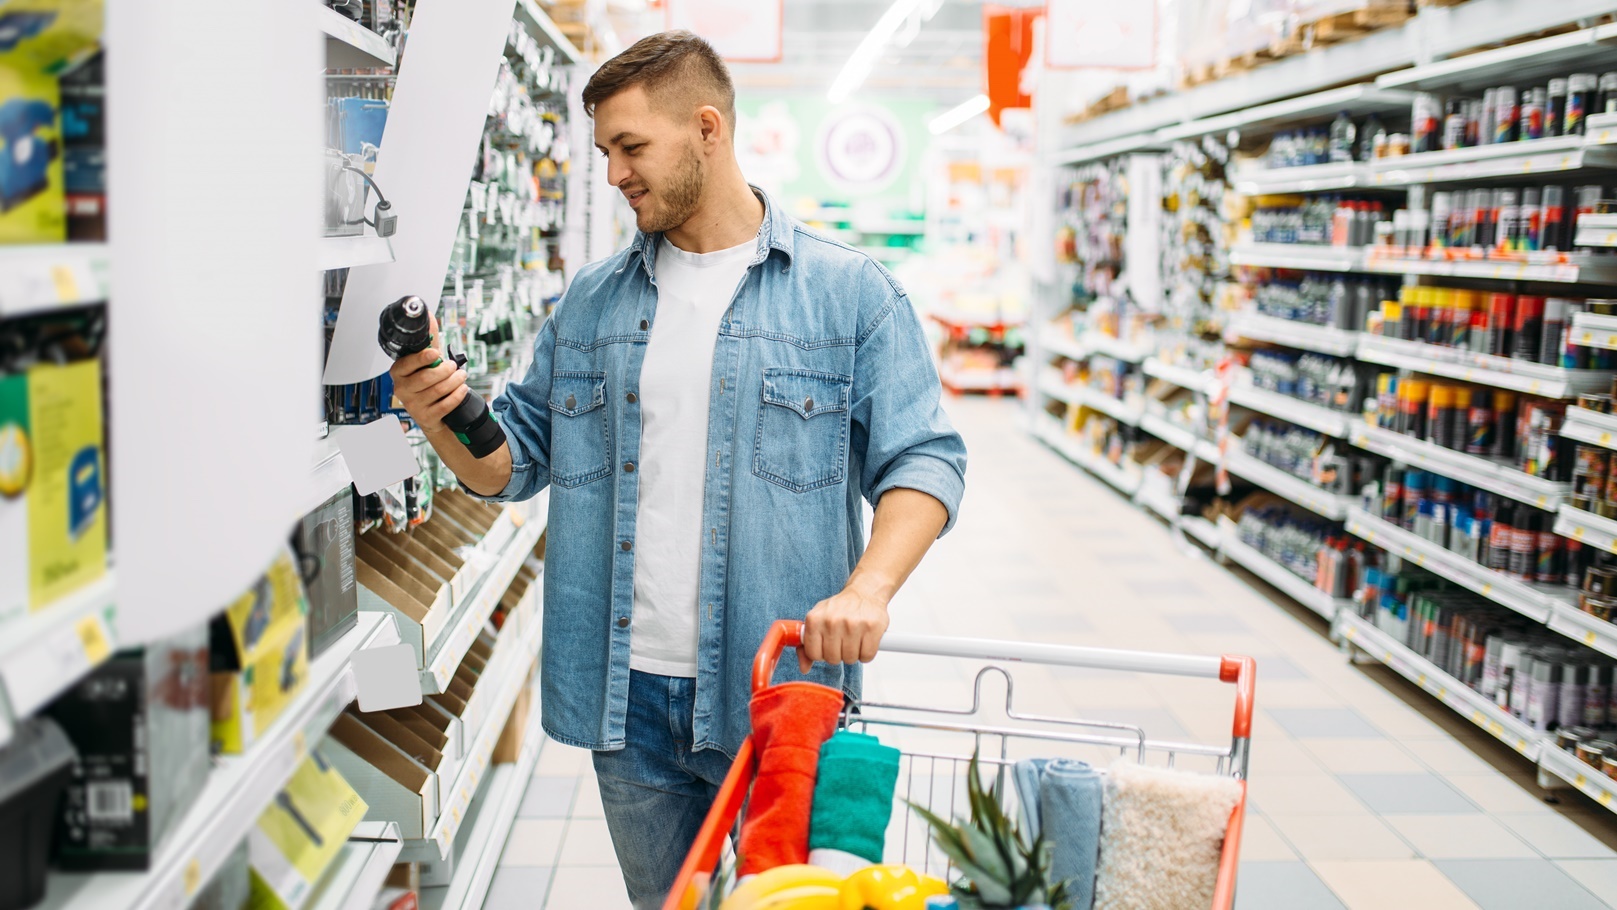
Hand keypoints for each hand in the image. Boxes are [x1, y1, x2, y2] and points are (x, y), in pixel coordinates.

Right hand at [388, 314, 467, 434]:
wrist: (430, 413)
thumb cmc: (426, 383)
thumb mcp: (426, 361)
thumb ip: (428, 341)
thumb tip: (428, 316)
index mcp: (399, 372)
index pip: (407, 364)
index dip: (422, 358)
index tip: (435, 353)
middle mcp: (402, 389)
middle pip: (426, 377)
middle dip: (446, 370)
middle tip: (454, 366)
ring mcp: (413, 405)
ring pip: (438, 390)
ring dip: (455, 381)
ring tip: (461, 375)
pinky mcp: (426, 417)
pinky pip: (446, 405)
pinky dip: (457, 395)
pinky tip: (462, 388)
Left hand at [799, 586, 889, 673]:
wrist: (864, 593)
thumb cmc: (839, 608)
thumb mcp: (817, 621)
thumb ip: (807, 645)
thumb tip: (804, 668)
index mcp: (814, 619)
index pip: (814, 654)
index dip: (822, 654)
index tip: (827, 646)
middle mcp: (832, 621)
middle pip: (832, 659)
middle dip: (838, 654)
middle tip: (843, 642)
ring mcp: (852, 624)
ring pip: (850, 659)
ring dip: (853, 654)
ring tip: (854, 640)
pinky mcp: (871, 628)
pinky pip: (866, 656)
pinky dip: (866, 653)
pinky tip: (864, 641)